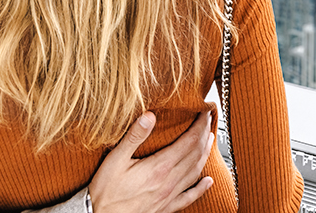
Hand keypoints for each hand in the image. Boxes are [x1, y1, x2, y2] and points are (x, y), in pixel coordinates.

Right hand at [88, 110, 216, 212]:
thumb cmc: (105, 191)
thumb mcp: (115, 160)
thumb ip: (134, 137)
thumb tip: (149, 115)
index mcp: (159, 168)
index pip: (188, 142)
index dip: (199, 126)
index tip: (204, 112)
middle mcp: (168, 183)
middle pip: (195, 155)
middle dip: (204, 136)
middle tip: (208, 120)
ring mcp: (169, 197)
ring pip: (195, 173)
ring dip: (205, 155)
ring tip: (209, 141)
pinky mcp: (165, 208)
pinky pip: (189, 197)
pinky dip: (201, 188)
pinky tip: (208, 182)